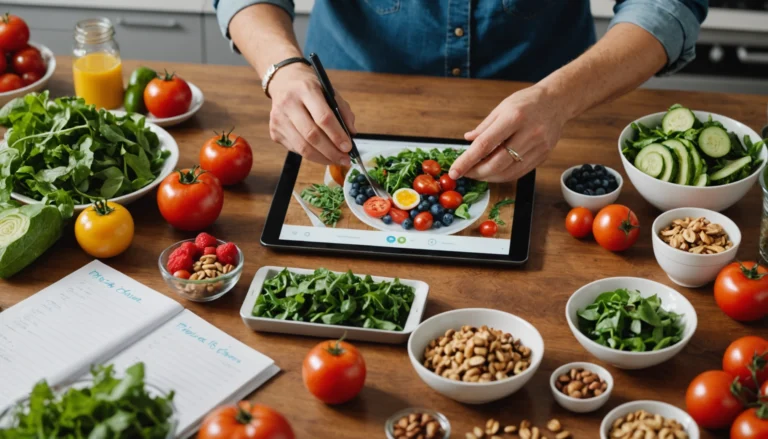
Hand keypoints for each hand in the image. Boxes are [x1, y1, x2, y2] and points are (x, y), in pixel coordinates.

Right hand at [267, 63, 355, 164]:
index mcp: (305, 90)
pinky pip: (296, 149)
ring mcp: (278, 119)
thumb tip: (351, 134)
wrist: (283, 81)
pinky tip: (321, 154)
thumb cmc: (310, 89)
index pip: (323, 117)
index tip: (348, 147)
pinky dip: (311, 155)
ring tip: (336, 160)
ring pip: (302, 147)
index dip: (337, 135)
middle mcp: (288, 103)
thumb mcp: (330, 91)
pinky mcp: (274, 131)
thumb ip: (343, 112)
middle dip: (331, 152)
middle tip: (345, 160)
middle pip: (312, 135)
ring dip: (322, 158)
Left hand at [449, 85, 567, 182]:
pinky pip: (519, 172)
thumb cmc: (527, 102)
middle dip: (477, 173)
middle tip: (465, 173)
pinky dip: (503, 176)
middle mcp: (528, 134)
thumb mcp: (502, 107)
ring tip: (477, 173)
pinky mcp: (543, 155)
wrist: (557, 101)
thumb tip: (467, 140)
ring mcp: (538, 147)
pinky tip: (493, 173)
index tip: (454, 171)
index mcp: (513, 118)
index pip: (484, 145)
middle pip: (497, 163)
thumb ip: (484, 127)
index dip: (467, 161)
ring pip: (508, 172)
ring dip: (489, 177)